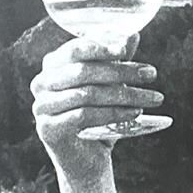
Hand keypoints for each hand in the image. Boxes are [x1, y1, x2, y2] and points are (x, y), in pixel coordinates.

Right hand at [30, 35, 163, 175]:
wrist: (89, 158)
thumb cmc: (100, 115)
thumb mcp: (111, 84)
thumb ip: (117, 59)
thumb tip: (133, 34)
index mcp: (54, 65)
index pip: (76, 49)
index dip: (102, 47)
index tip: (128, 49)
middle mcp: (42, 83)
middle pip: (84, 71)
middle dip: (122, 71)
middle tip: (151, 74)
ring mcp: (41, 107)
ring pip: (87, 94)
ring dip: (125, 94)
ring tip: (151, 98)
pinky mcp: (48, 129)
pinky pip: (83, 115)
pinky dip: (113, 112)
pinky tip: (134, 112)